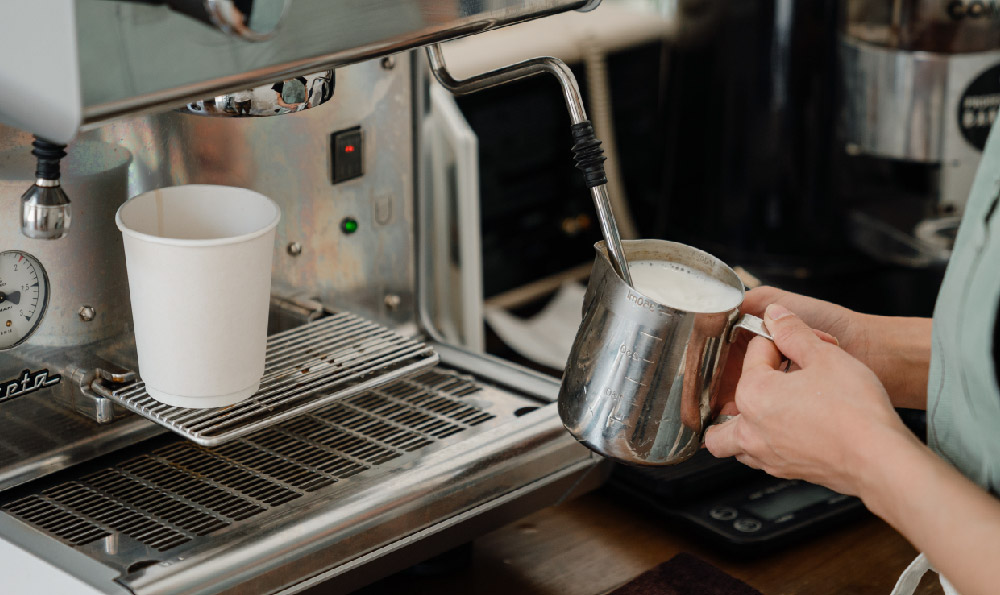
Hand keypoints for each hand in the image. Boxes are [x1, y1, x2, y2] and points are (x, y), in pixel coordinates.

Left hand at [705, 304, 915, 495]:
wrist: (880, 458)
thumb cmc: (854, 411)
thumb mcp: (824, 355)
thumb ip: (793, 332)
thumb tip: (775, 315)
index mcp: (752, 394)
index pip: (755, 353)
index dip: (780, 342)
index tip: (800, 343)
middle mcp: (750, 429)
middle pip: (723, 407)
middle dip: (739, 388)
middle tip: (769, 377)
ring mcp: (766, 455)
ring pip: (734, 443)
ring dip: (742, 425)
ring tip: (769, 410)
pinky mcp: (786, 472)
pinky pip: (760, 458)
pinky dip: (766, 444)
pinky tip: (790, 431)